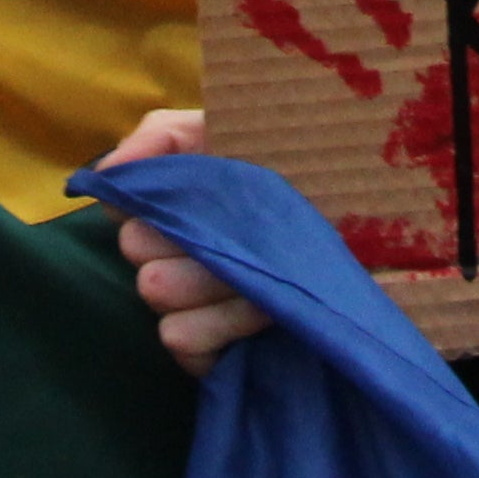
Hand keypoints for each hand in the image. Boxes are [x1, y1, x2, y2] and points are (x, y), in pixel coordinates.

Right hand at [98, 108, 276, 378]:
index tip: (203, 198)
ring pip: (161, 301)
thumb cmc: (303, 160)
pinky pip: (181, 345)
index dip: (159, 206)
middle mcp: (177, 253)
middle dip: (190, 244)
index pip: (128, 212)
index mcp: (178, 204)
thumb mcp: (237, 127)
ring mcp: (194, 305)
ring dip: (212, 287)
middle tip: (240, 236)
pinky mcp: (214, 350)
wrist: (374, 212)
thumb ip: (164, 137)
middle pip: (141, 258)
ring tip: (262, 273)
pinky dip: (219, 330)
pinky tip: (265, 313)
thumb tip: (103, 179)